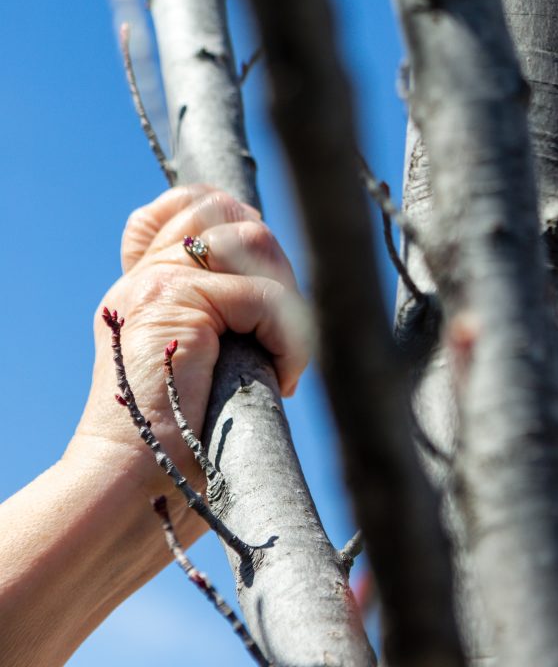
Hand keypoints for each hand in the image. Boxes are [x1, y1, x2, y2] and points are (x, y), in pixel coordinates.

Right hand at [69, 185, 307, 510]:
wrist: (132, 489)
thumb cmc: (180, 446)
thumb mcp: (200, 365)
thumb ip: (220, 320)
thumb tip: (281, 296)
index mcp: (146, 283)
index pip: (191, 204)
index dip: (239, 227)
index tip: (269, 291)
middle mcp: (146, 275)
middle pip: (234, 215)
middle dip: (279, 270)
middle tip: (284, 336)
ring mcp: (156, 284)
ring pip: (252, 241)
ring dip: (287, 298)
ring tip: (283, 351)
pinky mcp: (173, 303)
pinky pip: (262, 296)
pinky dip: (290, 338)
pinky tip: (284, 376)